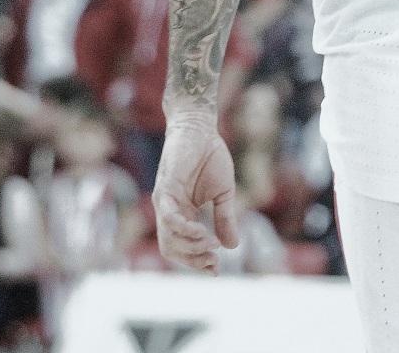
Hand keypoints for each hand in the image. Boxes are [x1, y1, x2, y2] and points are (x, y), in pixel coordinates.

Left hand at [153, 117, 239, 274]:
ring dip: (191, 247)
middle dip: (192, 260)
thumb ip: (225, 219)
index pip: (183, 248)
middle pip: (171, 249)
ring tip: (211, 244)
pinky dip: (183, 228)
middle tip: (213, 260)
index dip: (197, 262)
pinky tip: (200, 230)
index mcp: (183, 215)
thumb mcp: (224, 194)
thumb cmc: (210, 158)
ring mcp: (165, 202)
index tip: (216, 269)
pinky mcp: (164, 189)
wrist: (202, 130)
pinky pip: (168, 217)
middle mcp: (170, 212)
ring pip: (168, 238)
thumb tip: (233, 247)